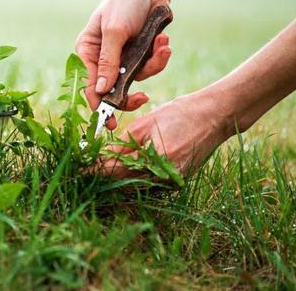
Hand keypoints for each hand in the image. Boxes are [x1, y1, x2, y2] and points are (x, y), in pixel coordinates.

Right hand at [76, 0, 172, 128]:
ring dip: (153, 64)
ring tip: (163, 45)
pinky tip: (165, 41)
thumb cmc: (124, 2)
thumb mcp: (115, 32)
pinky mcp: (141, 55)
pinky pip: (151, 67)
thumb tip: (101, 91)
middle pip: (113, 90)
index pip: (91, 85)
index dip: (99, 104)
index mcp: (88, 52)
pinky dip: (160, 56)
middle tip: (143, 100)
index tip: (109, 122)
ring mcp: (123, 58)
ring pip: (136, 79)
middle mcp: (103, 59)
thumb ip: (109, 62)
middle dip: (131, 94)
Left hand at [88, 91, 230, 178]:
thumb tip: (105, 154)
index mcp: (155, 161)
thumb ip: (124, 142)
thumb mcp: (147, 123)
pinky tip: (124, 166)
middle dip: (106, 174)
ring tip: (100, 167)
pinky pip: (150, 180)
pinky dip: (136, 174)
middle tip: (86, 168)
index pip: (116, 170)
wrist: (215, 116)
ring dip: (120, 175)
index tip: (80, 169)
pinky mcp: (177, 180)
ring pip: (137, 182)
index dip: (96, 169)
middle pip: (125, 180)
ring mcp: (172, 181)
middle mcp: (164, 177)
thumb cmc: (181, 114)